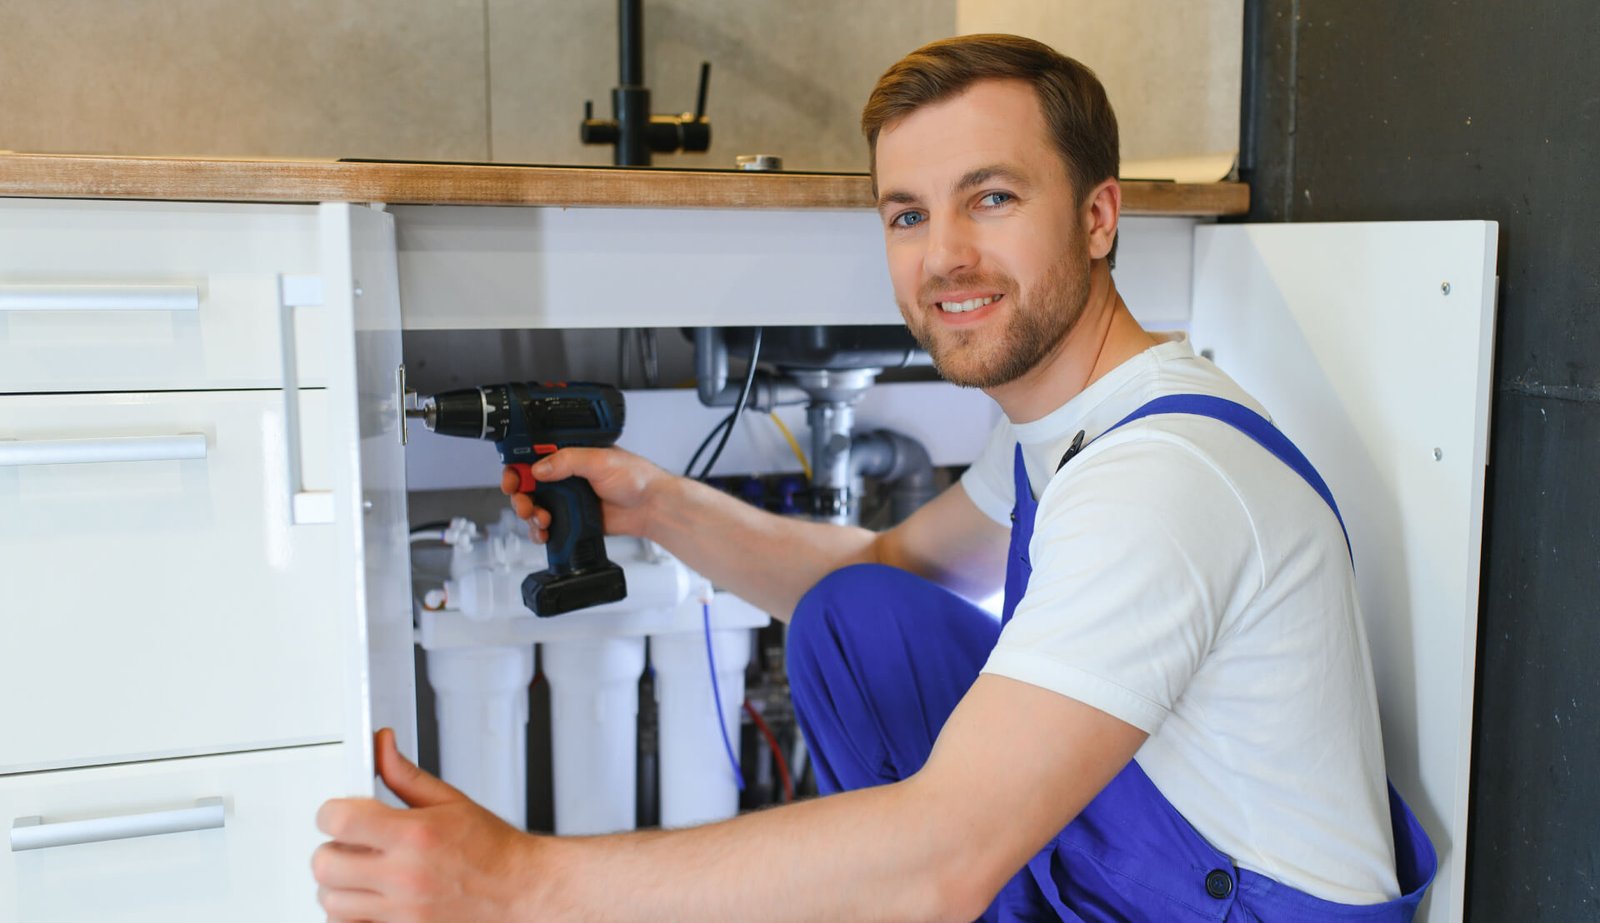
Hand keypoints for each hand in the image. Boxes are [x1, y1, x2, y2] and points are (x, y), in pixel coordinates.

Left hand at [312, 729, 544, 921]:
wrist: (520, 892)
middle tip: (350, 844)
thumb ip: (406, 775)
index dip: (330, 813)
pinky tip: (367, 900)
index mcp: (415, 836)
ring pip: (331, 901)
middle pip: (325, 863)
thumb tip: (381, 746)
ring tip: (360, 874)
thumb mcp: (451, 801)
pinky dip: (350, 915)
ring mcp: (402, 912)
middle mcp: (405, 876)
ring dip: (338, 885)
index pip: (339, 821)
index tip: (337, 813)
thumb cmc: (492, 850)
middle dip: (331, 849)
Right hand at [501, 446, 668, 542]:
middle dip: (519, 495)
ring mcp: (567, 499)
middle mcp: (565, 475)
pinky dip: (539, 531)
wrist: (651, 508)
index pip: (532, 456)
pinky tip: (544, 532)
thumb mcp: (600, 460)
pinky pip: (547, 526)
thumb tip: (538, 468)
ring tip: (540, 519)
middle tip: (524, 503)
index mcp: (569, 454)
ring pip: (534, 506)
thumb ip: (567, 461)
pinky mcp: (571, 519)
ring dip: (529, 514)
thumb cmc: (635, 477)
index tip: (513, 478)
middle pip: (527, 484)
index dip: (517, 467)